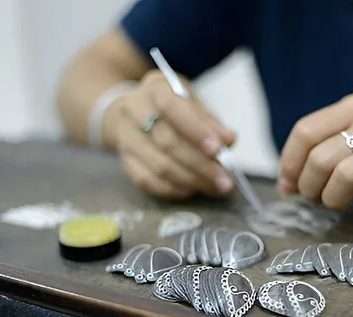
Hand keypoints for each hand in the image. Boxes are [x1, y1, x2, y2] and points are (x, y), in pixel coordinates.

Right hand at [104, 70, 235, 198]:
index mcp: (155, 90)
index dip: (195, 130)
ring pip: (158, 165)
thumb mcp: (191, 101)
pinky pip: (146, 180)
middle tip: (225, 180)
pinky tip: (191, 190)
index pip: (172, 108)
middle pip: (167, 142)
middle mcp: (134, 111)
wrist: (131, 111)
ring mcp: (126, 137)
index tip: (218, 149)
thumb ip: (209, 120)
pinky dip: (171, 189)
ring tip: (214, 187)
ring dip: (191, 180)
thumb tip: (228, 140)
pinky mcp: (124, 160)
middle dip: (200, 165)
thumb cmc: (170, 106)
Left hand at [277, 91, 352, 209]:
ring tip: (338, 203)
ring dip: (333, 198)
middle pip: (321, 158)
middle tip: (317, 199)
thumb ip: (328, 145)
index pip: (305, 131)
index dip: (289, 163)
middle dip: (310, 187)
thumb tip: (287, 182)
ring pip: (347, 174)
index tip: (289, 186)